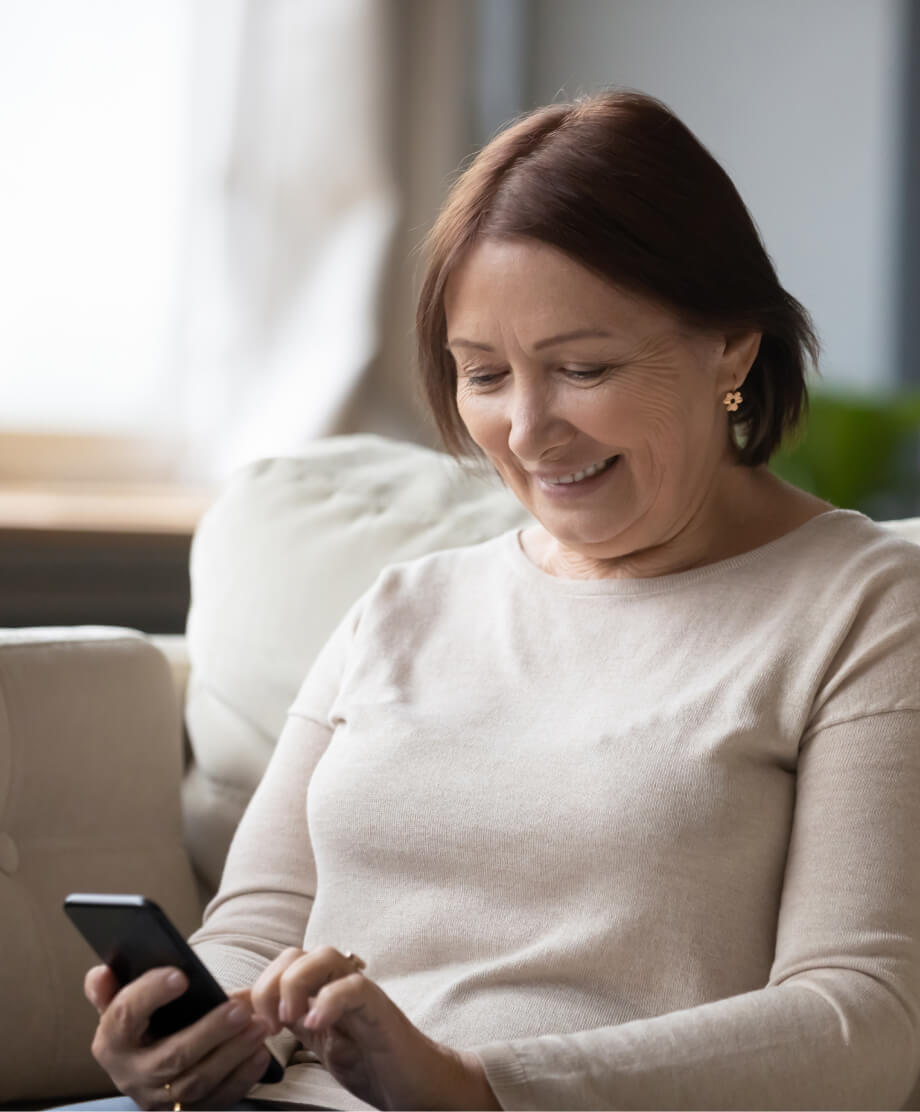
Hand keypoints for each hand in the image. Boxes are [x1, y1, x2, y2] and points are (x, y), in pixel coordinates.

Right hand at [84, 963, 272, 1108]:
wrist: (149, 1058)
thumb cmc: (142, 1018)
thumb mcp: (122, 1000)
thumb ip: (110, 985)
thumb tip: (102, 973)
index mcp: (111, 1041)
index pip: (124, 1016)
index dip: (150, 994)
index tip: (182, 975)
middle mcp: (131, 1075)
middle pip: (171, 1057)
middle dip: (210, 1032)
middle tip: (241, 1008)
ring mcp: (159, 1099)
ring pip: (197, 1082)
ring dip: (233, 1054)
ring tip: (259, 1025)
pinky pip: (216, 1100)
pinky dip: (241, 1078)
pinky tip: (261, 1054)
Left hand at [249, 946, 499, 1109]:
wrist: (415, 1084)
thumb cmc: (370, 1063)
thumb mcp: (317, 1044)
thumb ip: (289, 1023)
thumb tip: (246, 1014)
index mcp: (319, 990)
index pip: (280, 966)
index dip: (253, 988)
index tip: (240, 1022)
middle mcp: (338, 983)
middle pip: (296, 953)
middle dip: (270, 984)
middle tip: (267, 1026)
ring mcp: (360, 992)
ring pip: (324, 956)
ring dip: (295, 983)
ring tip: (289, 1020)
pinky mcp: (379, 1007)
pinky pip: (354, 987)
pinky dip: (329, 1000)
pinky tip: (316, 1025)